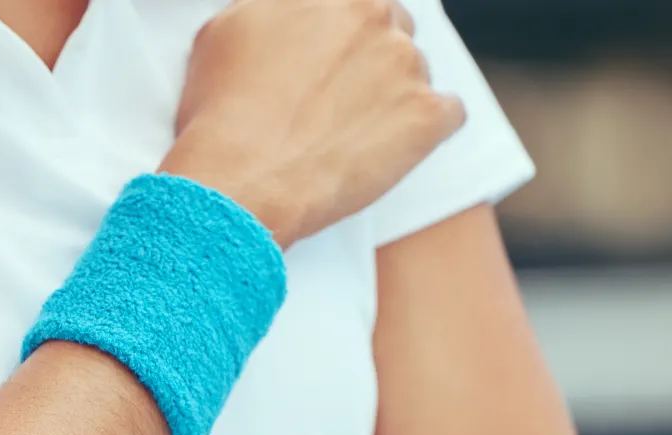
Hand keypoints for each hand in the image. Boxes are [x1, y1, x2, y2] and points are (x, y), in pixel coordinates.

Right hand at [159, 0, 465, 246]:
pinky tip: (396, 147)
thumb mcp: (226, 31)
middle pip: (391, 24)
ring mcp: (407, 65)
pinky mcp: (427, 116)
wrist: (241, 181)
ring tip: (356, 131)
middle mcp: (373, 15)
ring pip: (418, 68)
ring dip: (395, 92)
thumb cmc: (222, 114)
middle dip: (372, 54)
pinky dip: (428, 128)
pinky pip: (450, 112)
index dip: (341, 30)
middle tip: (342, 94)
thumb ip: (271, 11)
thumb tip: (287, 12)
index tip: (330, 55)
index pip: (354, 3)